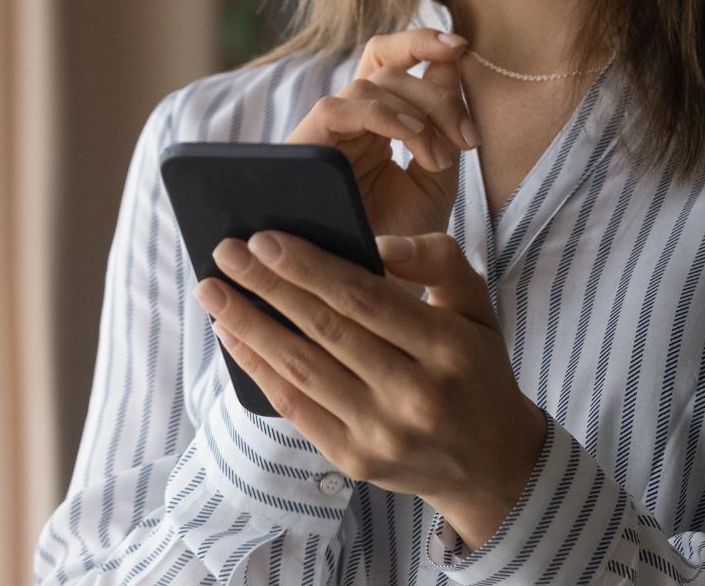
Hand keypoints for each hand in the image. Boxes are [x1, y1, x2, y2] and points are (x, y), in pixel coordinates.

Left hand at [196, 228, 547, 546]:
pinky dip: (257, 368)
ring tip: (213, 292)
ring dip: (248, 325)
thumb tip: (377, 243)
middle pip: (325, 329)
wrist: (490, 464)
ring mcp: (381, 432)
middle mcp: (414, 393)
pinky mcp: (354, 460)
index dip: (309, 267)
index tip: (265, 239)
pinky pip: (294, 407)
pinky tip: (232, 337)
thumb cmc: (477, 370)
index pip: (365, 297)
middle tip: (225, 252)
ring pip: (300, 368)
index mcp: (448, 347)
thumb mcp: (479, 306)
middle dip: (266, 286)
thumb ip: (438, 262)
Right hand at [283, 28, 476, 238]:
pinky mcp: (304, 150)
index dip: (421, 42)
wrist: (374, 288)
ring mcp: (326, 134)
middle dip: (437, 95)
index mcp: (377, 123)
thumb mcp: (436, 176)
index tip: (461, 47)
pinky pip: (337, 108)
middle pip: (387, 69)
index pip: (390, 61)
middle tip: (468, 138)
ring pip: (368, 83)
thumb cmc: (402, 239)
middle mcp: (349, 121)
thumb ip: (445, 123)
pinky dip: (381, 114)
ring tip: (442, 158)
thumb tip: (451, 60)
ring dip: (416, 112)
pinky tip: (413, 137)